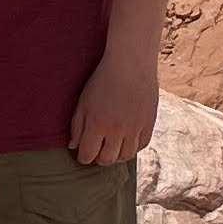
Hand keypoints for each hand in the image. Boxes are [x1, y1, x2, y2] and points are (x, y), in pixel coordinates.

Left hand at [68, 51, 158, 167]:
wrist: (131, 63)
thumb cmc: (103, 80)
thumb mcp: (83, 101)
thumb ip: (77, 126)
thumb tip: (73, 146)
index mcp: (97, 125)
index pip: (88, 155)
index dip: (83, 157)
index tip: (83, 153)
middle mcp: (117, 130)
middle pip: (107, 160)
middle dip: (99, 158)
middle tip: (97, 151)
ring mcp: (135, 128)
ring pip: (126, 156)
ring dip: (117, 155)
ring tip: (112, 147)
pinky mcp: (149, 123)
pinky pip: (142, 145)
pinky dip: (133, 146)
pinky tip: (127, 140)